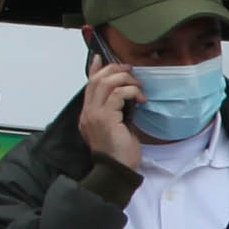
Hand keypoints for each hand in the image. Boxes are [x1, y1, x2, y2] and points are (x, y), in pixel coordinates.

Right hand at [75, 58, 143, 173]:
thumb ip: (116, 110)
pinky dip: (132, 92)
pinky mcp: (105, 118)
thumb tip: (126, 94)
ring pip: (107, 83)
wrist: (117, 171)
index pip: (88, 85)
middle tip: (130, 71)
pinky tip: (141, 100)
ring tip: (138, 87)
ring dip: (126, 80)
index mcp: (88, 115)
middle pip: (97, 80)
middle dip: (115, 70)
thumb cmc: (120, 153)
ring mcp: (94, 115)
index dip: (95, 69)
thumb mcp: (117, 126)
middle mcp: (87, 113)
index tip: (101, 58)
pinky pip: (119, 94)